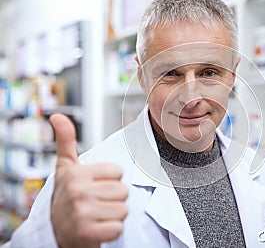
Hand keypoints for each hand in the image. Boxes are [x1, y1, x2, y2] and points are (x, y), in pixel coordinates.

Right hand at [50, 114, 128, 247]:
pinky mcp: (88, 234)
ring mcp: (82, 214)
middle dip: (113, 198)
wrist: (55, 231)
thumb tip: (58, 116)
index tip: (95, 185)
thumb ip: (66, 141)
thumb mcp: (65, 167)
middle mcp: (78, 192)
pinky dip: (111, 230)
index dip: (110, 180)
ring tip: (97, 214)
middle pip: (123, 191)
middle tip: (96, 202)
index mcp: (76, 173)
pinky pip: (118, 227)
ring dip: (113, 214)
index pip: (118, 171)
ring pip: (123, 209)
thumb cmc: (66, 195)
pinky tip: (97, 227)